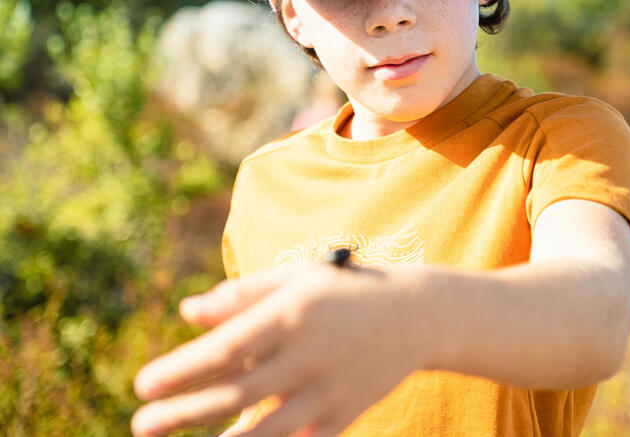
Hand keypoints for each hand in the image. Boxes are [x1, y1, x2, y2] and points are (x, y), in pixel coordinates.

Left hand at [130, 263, 432, 436]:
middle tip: (142, 424)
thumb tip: (188, 311)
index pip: (227, 347)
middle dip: (184, 412)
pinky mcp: (343, 416)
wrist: (415, 317)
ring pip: (266, 429)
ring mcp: (328, 390)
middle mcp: (308, 355)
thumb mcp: (296, 280)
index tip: (144, 383)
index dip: (183, 368)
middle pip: (237, 391)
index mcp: (292, 314)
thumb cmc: (344, 291)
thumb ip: (243, 295)